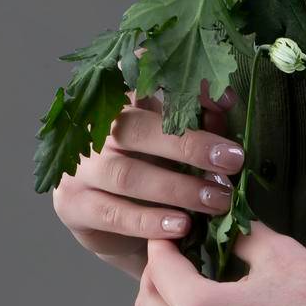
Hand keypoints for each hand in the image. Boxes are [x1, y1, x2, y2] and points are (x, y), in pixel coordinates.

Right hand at [52, 61, 242, 281]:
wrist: (120, 230)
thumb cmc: (158, 171)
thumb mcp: (182, 144)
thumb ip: (200, 123)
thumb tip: (225, 107)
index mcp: (122, 101)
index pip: (141, 76)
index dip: (179, 83)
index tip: (226, 101)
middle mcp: (95, 129)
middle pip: (138, 128)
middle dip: (190, 144)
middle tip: (232, 161)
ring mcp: (81, 167)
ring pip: (127, 174)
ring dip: (179, 189)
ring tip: (217, 200)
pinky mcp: (73, 205)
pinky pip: (113, 213)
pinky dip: (150, 220)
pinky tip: (181, 226)